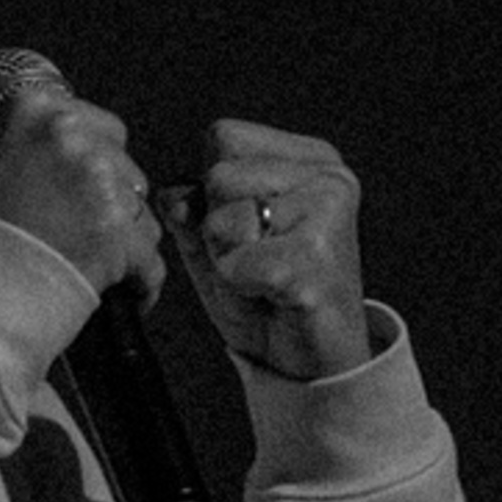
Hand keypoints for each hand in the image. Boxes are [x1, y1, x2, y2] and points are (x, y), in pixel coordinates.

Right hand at [0, 82, 168, 318]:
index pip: (97, 124)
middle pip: (124, 164)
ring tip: (102, 269)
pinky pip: (149, 260)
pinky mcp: (117, 235)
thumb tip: (47, 155)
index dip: (95, 161)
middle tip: (88, 230)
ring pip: (140, 212)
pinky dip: (140, 282)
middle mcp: (70, 137)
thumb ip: (21, 150)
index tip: (87, 186)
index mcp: (35, 112)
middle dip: (113, 197)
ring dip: (127, 241)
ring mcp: (97, 184)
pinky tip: (127, 296)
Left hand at [165, 120, 370, 379]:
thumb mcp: (218, 246)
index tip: (248, 231)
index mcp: (307, 157)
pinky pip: (237, 262)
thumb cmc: (267, 299)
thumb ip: (191, 212)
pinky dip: (240, 288)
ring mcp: (329, 211)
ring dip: (228, 261)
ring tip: (263, 280)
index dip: (211, 191)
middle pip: (218, 175)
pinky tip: (273, 298)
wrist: (315, 363)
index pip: (222, 137)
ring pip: (223, 219)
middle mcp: (327, 174)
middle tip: (256, 261)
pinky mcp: (318, 257)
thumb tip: (172, 194)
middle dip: (217, 228)